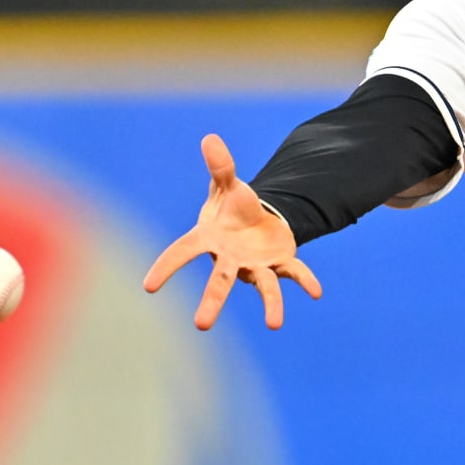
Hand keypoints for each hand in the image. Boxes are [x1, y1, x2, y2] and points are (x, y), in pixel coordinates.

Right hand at [144, 133, 321, 329]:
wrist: (259, 221)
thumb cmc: (234, 207)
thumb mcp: (227, 185)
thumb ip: (220, 166)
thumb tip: (211, 138)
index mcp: (210, 239)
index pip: (183, 251)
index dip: (166, 266)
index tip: (148, 286)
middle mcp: (230, 258)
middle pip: (219, 281)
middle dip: (211, 302)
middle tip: (200, 326)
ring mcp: (255, 264)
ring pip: (262, 286)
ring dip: (270, 304)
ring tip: (275, 324)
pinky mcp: (279, 263)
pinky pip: (293, 272)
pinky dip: (305, 280)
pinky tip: (316, 292)